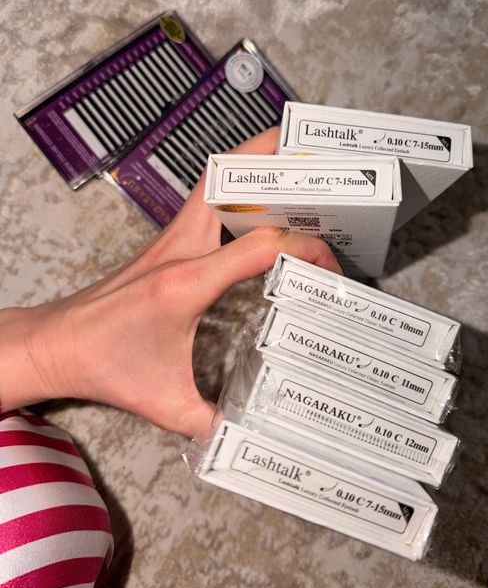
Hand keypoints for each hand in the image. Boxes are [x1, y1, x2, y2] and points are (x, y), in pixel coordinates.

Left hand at [0, 129, 341, 437]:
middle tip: (311, 156)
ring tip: (288, 161)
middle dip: (270, 156)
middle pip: (225, 178)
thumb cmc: (104, 364)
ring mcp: (170, 239)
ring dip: (249, 163)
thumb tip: (252, 431)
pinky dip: (232, 186)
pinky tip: (253, 202)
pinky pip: (203, 198)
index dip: (304, 250)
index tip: (329, 266)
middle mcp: (179, 248)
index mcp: (186, 283)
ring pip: (212, 179)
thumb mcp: (164, 403)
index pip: (259, 247)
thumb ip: (212, 422)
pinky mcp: (166, 242)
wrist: (57, 343)